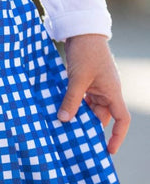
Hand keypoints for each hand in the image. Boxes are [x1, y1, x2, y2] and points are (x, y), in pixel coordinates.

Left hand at [57, 34, 129, 154]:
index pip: (122, 119)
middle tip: (76, 144)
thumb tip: (64, 120)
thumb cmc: (85, 53)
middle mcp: (107, 92)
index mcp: (113, 92)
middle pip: (102, 117)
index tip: (108, 150)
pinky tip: (60, 114)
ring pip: (89, 109)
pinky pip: (81, 100)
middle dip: (90, 129)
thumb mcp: (77, 79)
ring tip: (65, 131)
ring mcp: (96, 87)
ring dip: (79, 117)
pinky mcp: (85, 82)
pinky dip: (73, 107)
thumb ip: (71, 100)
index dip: (117, 136)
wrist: (82, 32)